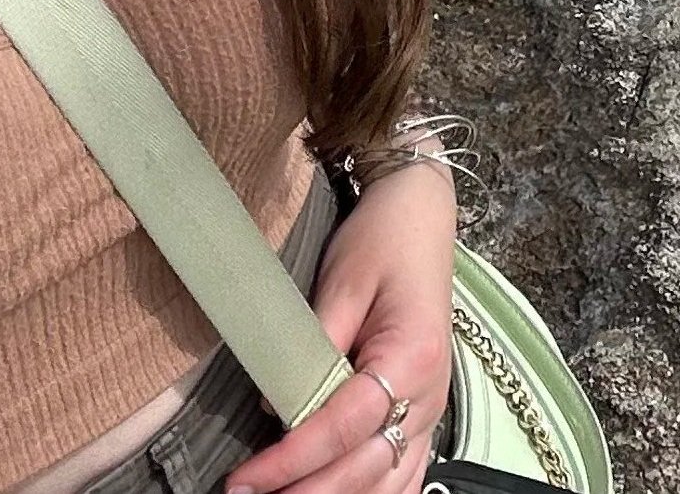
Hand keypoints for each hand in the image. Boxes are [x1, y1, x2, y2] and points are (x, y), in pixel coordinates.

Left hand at [224, 158, 456, 493]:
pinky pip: (404, 473)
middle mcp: (430, 395)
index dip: (293, 460)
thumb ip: (314, 344)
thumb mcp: (342, 279)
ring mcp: (433, 408)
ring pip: (390, 483)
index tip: (247, 479)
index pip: (344, 428)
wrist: (421, 213)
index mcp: (411, 357)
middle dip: (306, 493)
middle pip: (366, 469)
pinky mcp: (425, 409)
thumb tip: (275, 402)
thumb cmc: (381, 237)